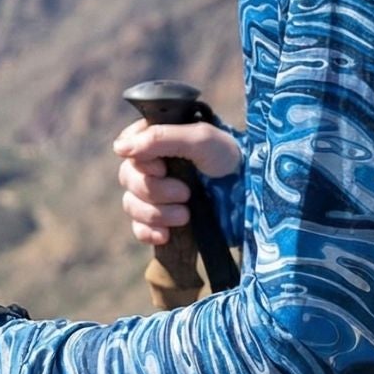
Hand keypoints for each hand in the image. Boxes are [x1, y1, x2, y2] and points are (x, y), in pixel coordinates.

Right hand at [113, 120, 242, 246]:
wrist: (252, 193)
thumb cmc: (229, 158)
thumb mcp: (200, 140)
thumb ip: (160, 138)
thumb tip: (120, 148)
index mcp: (158, 139)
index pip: (127, 150)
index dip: (142, 163)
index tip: (163, 167)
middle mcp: (153, 165)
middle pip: (128, 179)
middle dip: (155, 191)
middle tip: (185, 193)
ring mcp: (157, 193)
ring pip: (132, 205)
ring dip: (156, 213)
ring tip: (185, 215)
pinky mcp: (163, 218)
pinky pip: (139, 228)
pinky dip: (149, 232)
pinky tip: (166, 235)